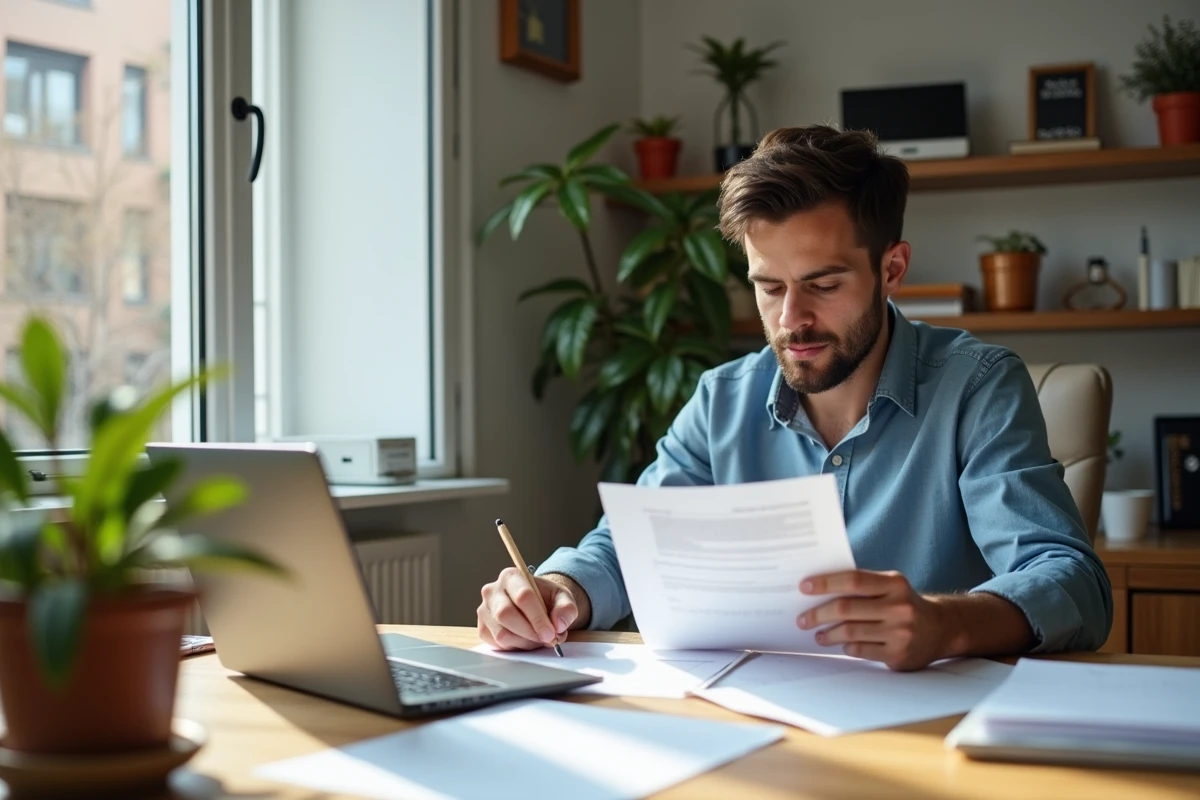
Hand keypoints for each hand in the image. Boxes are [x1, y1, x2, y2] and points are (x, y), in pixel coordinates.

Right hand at [477, 569, 580, 650]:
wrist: (536, 605)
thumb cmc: (547, 599)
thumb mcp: (562, 598)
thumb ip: (566, 608)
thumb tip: (559, 625)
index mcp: (511, 576)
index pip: (523, 596)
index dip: (538, 618)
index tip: (551, 633)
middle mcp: (492, 591)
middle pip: (506, 615)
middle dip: (530, 632)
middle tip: (547, 639)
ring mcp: (484, 610)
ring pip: (501, 633)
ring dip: (525, 643)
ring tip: (539, 640)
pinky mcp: (482, 629)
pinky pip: (497, 644)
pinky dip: (516, 647)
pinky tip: (526, 641)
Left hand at [798, 569, 954, 670]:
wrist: (941, 629)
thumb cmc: (902, 603)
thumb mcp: (890, 586)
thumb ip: (862, 585)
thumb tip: (817, 590)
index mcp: (894, 583)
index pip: (853, 580)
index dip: (825, 583)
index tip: (804, 587)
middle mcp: (900, 607)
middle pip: (846, 608)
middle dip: (818, 614)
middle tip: (802, 619)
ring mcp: (901, 632)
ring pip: (850, 632)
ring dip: (828, 634)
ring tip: (817, 634)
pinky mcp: (899, 654)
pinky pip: (860, 650)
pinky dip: (846, 646)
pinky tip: (840, 644)